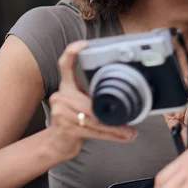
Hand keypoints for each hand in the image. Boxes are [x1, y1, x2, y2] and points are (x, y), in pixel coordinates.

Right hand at [46, 41, 136, 161]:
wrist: (57, 143)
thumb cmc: (75, 119)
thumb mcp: (83, 101)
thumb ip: (96, 93)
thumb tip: (127, 91)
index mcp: (66, 86)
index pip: (64, 66)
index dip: (72, 53)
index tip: (84, 44)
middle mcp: (61, 96)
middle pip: (91, 102)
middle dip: (111, 114)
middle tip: (130, 118)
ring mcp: (61, 112)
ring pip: (95, 119)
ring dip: (115, 128)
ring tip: (130, 132)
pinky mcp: (65, 128)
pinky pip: (93, 131)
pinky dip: (111, 135)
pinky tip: (123, 137)